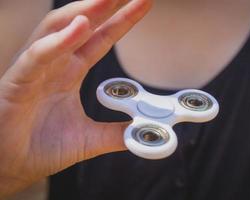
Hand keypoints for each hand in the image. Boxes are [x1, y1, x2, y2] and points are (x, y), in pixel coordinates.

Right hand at [0, 0, 151, 196]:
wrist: (10, 166)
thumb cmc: (40, 147)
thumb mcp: (88, 140)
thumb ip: (116, 134)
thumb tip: (143, 131)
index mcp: (70, 73)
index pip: (101, 39)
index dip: (122, 22)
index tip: (143, 5)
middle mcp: (54, 65)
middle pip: (82, 26)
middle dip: (105, 6)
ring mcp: (35, 70)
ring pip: (58, 30)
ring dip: (84, 12)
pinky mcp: (18, 81)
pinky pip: (38, 55)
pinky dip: (59, 41)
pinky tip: (79, 26)